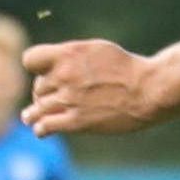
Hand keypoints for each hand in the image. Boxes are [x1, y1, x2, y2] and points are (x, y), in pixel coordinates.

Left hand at [24, 40, 165, 137]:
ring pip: (37, 109)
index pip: (30, 60)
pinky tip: (43, 130)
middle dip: (45, 92)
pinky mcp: (76, 122)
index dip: (36, 68)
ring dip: (34, 113)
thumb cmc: (127, 68)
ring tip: (30, 117)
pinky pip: (45, 126)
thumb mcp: (97, 50)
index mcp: (68, 54)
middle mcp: (64, 75)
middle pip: (38, 87)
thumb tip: (53, 63)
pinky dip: (41, 129)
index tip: (45, 73)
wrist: (148, 90)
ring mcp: (69, 99)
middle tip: (57, 97)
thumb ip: (71, 56)